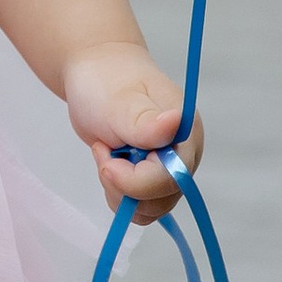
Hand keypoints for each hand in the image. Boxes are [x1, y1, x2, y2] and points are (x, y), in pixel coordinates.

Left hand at [63, 40, 195, 226]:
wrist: (95, 73)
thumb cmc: (107, 81)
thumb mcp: (119, 101)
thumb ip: (145, 121)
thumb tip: (175, 122)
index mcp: (186, 133)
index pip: (172, 178)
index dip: (135, 181)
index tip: (106, 162)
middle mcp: (183, 155)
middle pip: (162, 200)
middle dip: (124, 185)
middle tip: (104, 150)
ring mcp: (168, 168)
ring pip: (149, 208)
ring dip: (118, 189)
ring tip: (107, 152)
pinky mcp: (151, 177)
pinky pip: (138, 206)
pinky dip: (117, 192)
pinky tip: (109, 161)